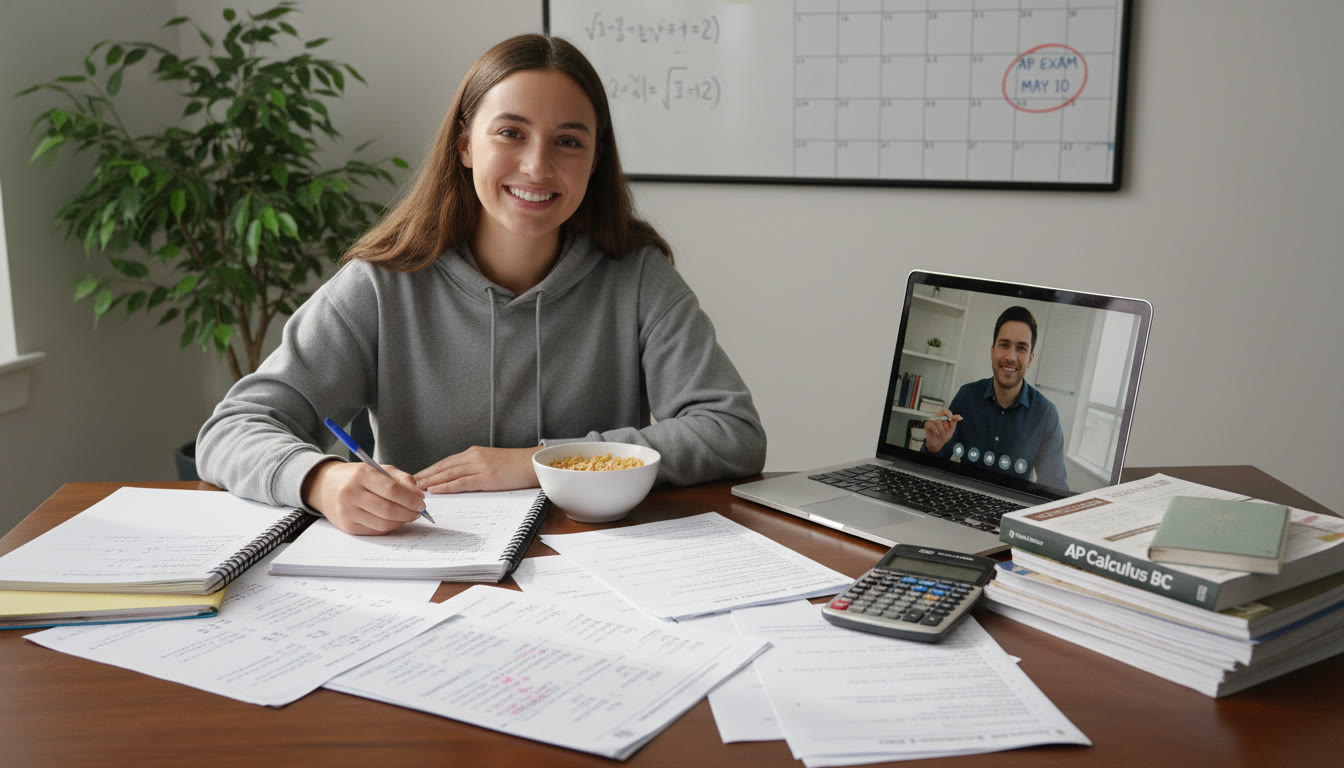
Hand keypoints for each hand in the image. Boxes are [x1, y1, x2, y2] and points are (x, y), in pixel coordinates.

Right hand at [301, 459, 425, 535]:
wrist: (324, 485)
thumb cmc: (355, 476)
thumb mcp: (379, 469)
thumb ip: (402, 479)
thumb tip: (419, 496)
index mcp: (361, 474)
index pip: (392, 490)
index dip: (410, 499)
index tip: (421, 503)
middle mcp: (351, 493)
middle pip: (388, 510)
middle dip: (409, 513)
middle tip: (418, 512)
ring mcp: (347, 512)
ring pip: (383, 524)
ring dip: (401, 522)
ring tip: (407, 516)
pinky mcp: (347, 526)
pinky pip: (375, 531)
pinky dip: (389, 527)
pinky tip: (393, 520)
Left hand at [413, 446, 542, 493]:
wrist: (535, 464)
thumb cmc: (517, 466)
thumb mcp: (493, 462)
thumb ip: (476, 467)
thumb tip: (461, 478)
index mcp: (475, 452)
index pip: (446, 461)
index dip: (430, 469)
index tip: (416, 476)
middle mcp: (474, 456)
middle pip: (443, 466)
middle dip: (425, 475)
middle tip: (408, 483)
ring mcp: (480, 466)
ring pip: (448, 474)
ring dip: (430, 481)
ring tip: (416, 488)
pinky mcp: (487, 477)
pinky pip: (461, 482)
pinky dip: (446, 486)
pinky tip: (435, 490)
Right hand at [922, 409, 962, 453]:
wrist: (937, 444)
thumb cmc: (943, 436)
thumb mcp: (951, 430)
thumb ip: (954, 422)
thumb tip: (960, 417)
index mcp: (943, 418)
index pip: (945, 410)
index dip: (948, 413)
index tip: (951, 418)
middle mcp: (937, 418)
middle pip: (941, 413)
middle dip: (945, 424)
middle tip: (946, 430)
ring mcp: (931, 420)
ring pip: (938, 421)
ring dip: (941, 430)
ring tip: (941, 434)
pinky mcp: (927, 424)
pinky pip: (933, 426)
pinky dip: (937, 431)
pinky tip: (937, 434)